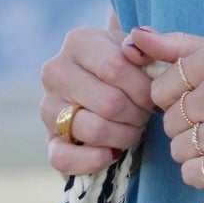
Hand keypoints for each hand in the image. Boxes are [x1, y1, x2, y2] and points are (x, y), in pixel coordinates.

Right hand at [40, 25, 154, 174]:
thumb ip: (149, 44)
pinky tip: (113, 153)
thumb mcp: (143, 52)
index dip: (144, 90)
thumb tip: (134, 46)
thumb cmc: (132, 73)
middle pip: (109, 103)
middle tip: (144, 115)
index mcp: (78, 42)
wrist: (112, 96)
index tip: (154, 96)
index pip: (115, 68)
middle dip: (137, 115)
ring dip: (124, 137)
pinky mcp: (49, 141)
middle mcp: (56, 72)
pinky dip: (95, 160)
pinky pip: (65, 159)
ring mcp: (48, 107)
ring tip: (132, 130)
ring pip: (94, 130)